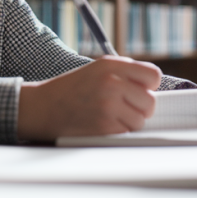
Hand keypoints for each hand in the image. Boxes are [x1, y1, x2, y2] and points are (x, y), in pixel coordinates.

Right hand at [17, 56, 162, 140]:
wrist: (43, 107)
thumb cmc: (72, 89)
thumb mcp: (97, 69)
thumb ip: (125, 74)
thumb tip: (153, 88)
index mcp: (111, 65)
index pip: (153, 75)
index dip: (149, 86)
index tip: (140, 91)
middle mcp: (112, 82)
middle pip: (150, 102)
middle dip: (141, 108)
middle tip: (124, 107)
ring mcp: (108, 105)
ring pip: (140, 120)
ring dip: (129, 122)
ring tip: (111, 116)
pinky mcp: (104, 126)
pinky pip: (127, 133)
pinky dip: (118, 132)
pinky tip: (103, 124)